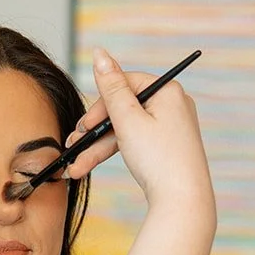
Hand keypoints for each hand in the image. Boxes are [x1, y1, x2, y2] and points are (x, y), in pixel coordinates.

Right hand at [65, 48, 213, 219]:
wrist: (182, 201)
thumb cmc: (159, 159)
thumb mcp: (128, 120)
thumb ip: (111, 87)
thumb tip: (100, 53)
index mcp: (167, 91)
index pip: (125, 84)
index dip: (100, 104)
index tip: (85, 125)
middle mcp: (171, 105)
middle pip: (121, 109)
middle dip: (93, 131)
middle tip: (73, 144)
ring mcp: (168, 127)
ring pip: (122, 130)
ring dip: (95, 148)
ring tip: (74, 166)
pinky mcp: (164, 147)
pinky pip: (131, 143)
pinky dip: (111, 154)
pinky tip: (88, 167)